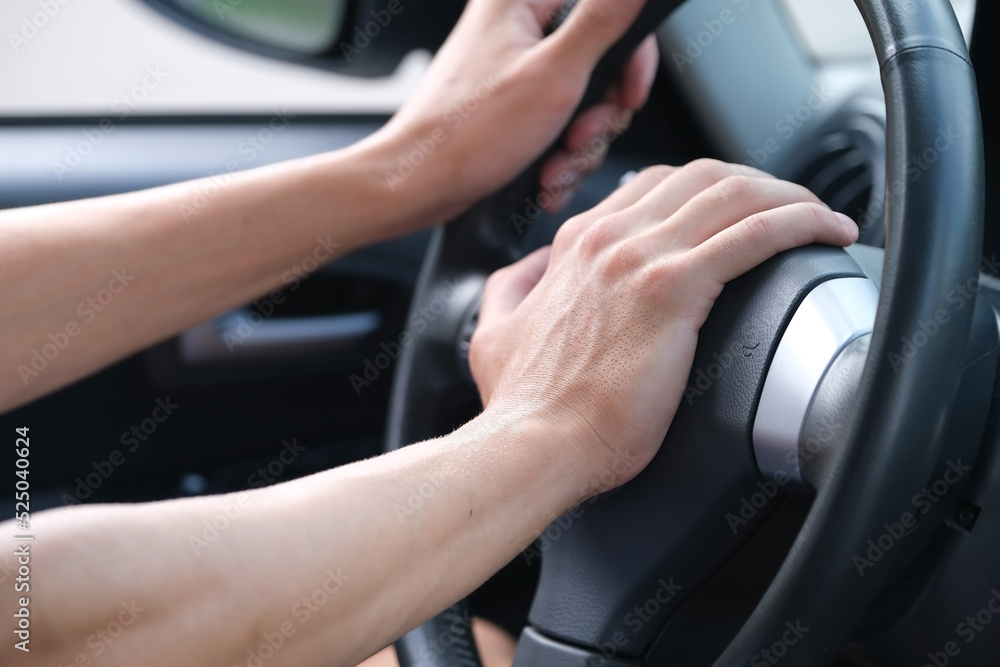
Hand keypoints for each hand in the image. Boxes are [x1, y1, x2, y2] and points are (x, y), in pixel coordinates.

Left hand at [375, 0, 657, 221]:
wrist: (416, 187)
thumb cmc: (465, 134)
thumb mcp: (553, 75)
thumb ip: (602, 21)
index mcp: (520, 3)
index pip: (605, 10)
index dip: (630, 58)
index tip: (629, 94)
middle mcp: (515, 30)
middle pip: (599, 63)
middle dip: (596, 115)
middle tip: (576, 137)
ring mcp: (513, 73)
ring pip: (582, 104)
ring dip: (577, 147)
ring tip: (552, 167)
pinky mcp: (510, 110)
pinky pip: (557, 127)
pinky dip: (557, 158)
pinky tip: (543, 177)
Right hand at [469, 160, 857, 498]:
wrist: (534, 444)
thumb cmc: (525, 404)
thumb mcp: (496, 331)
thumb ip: (514, 289)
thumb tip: (534, 271)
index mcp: (578, 244)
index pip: (655, 185)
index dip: (708, 189)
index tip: (741, 211)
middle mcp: (610, 238)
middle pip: (704, 176)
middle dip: (757, 183)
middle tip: (791, 210)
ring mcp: (641, 258)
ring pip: (735, 194)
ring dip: (789, 197)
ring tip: (822, 218)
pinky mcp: (673, 290)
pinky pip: (755, 234)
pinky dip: (801, 223)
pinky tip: (826, 232)